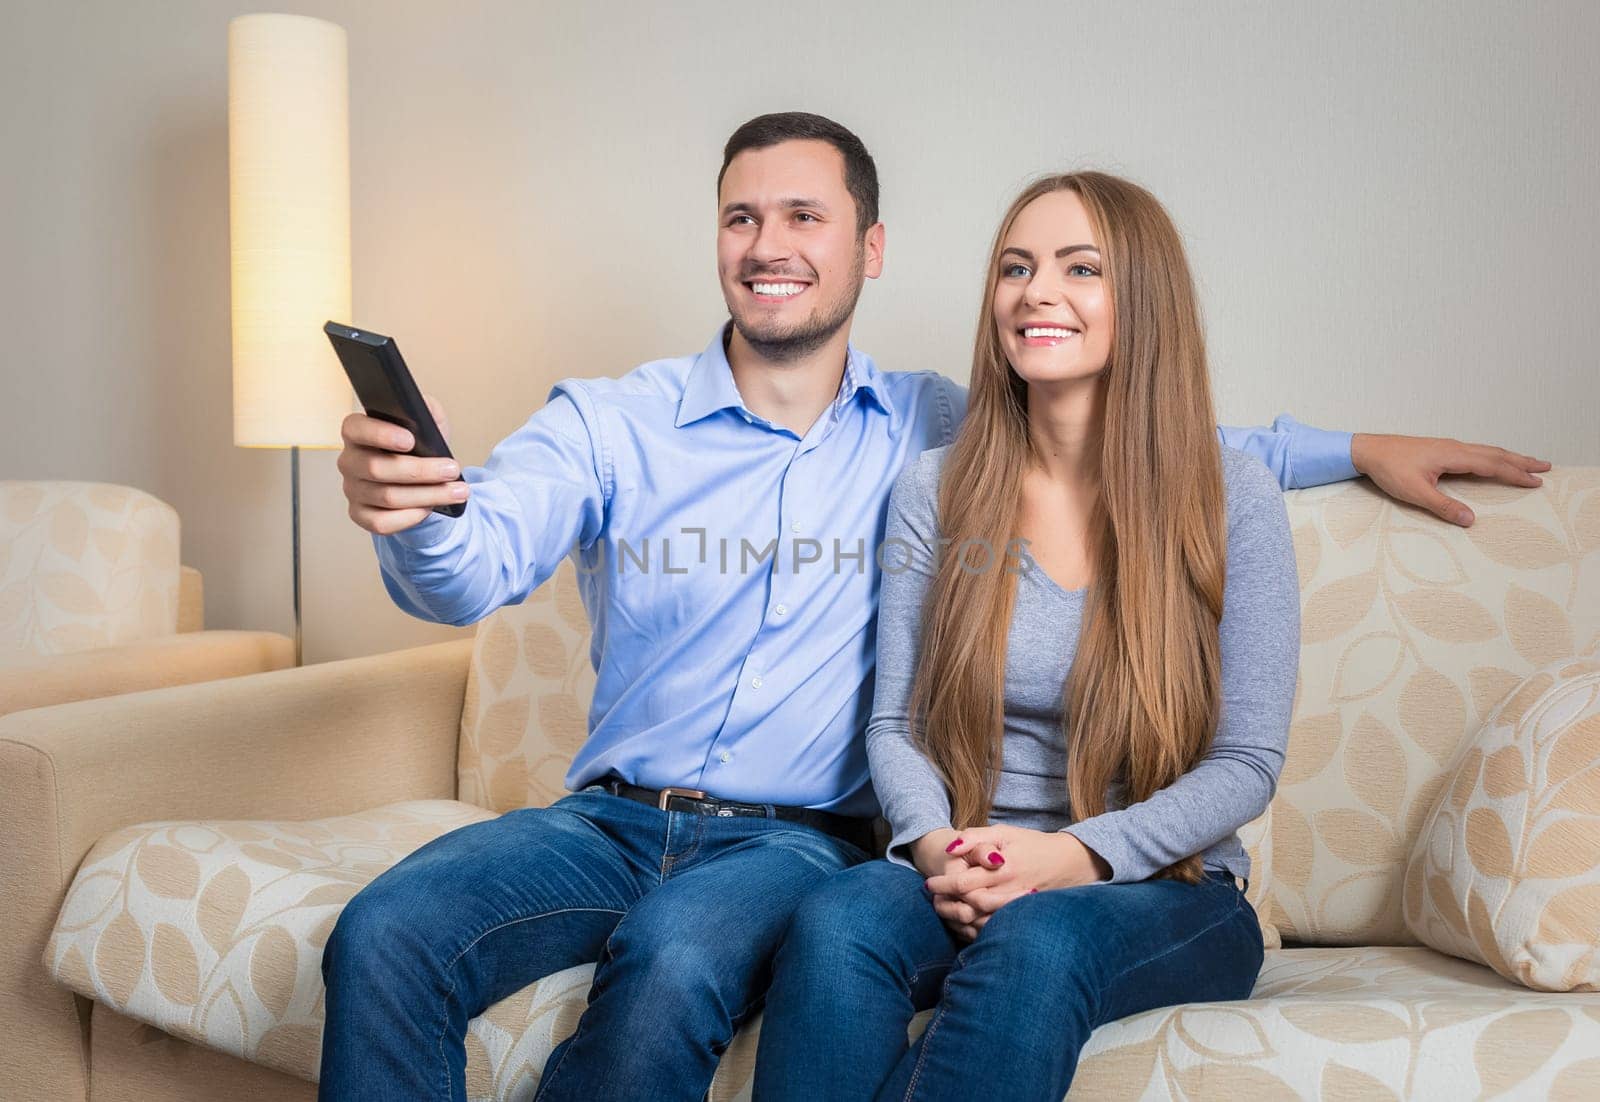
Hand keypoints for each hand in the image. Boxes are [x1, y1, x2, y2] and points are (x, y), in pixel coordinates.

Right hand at [338, 393, 468, 533]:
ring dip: (428, 495)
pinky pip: (381, 523)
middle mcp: (349, 461)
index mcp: (357, 432)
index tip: (410, 440)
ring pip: (387, 497)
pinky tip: (430, 508)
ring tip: (458, 491)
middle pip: (377, 468)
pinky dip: (410, 517)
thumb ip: (426, 408)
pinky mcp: (360, 514)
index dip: (380, 434)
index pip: (355, 428)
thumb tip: (426, 410)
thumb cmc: (419, 446)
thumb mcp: (427, 422)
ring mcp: (352, 490)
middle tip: (452, 470)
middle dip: (421, 471)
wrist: (419, 477)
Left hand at [920, 825, 1109, 940]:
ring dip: (957, 918)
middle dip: (947, 904)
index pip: (964, 882)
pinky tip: (963, 921)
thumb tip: (949, 849)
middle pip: (970, 906)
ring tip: (943, 909)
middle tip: (932, 899)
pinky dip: (975, 928)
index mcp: (1004, 868)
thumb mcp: (1003, 832)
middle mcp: (1011, 891)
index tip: (928, 884)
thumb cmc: (1031, 844)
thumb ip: (974, 838)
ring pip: (980, 922)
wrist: (1068, 863)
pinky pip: (994, 929)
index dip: (942, 885)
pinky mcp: (1022, 918)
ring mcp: (1017, 908)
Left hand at [1350, 433, 1549, 527]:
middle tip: (1545, 467)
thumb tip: (1471, 519)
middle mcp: (1455, 447)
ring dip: (1509, 457)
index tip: (1537, 480)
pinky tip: (1492, 460)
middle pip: (1496, 454)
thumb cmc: (1389, 469)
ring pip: (1486, 450)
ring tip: (1527, 463)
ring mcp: (1448, 446)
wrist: (1368, 450)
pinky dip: (1492, 456)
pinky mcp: (1440, 449)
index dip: (1515, 473)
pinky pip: (1475, 451)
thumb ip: (1444, 506)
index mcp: (1453, 455)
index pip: (1493, 465)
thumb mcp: (1415, 493)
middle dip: (1521, 462)